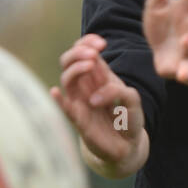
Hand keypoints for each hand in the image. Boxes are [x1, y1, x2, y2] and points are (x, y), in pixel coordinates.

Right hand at [51, 34, 147, 173]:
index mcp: (97, 76)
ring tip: (91, 65)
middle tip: (93, 54)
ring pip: (66, 78)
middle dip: (78, 52)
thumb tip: (94, 95)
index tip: (101, 44)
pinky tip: (56, 92)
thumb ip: (117, 89)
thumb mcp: (131, 99)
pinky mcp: (79, 120)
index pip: (82, 50)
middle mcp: (85, 86)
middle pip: (68, 61)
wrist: (127, 145)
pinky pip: (64, 108)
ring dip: (76, 68)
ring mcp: (80, 101)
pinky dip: (58, 100)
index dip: (87, 42)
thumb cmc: (128, 119)